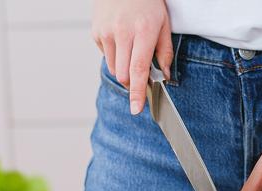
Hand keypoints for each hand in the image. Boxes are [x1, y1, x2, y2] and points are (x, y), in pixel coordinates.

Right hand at [92, 0, 171, 114]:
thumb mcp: (164, 23)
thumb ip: (165, 52)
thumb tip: (165, 77)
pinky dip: (115, 56)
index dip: (138, 92)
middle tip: (142, 75)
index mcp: (143, 31)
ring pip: (114, 69)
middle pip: (124, 75)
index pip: (139, 70)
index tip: (137, 109)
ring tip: (132, 50)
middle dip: (133, 83)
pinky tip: (121, 40)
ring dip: (124, 70)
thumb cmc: (148, 3)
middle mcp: (122, 33)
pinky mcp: (96, 32)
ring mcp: (106, 32)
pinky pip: (106, 57)